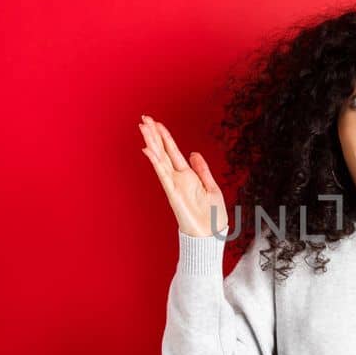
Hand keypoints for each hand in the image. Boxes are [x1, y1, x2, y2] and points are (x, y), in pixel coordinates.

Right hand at [139, 114, 227, 236]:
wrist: (212, 235)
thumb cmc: (213, 216)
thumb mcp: (211, 187)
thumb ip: (202, 170)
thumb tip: (194, 153)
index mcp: (188, 176)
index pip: (172, 152)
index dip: (165, 137)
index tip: (156, 123)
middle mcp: (178, 178)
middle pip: (163, 152)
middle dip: (154, 135)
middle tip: (144, 119)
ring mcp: (174, 185)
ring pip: (160, 159)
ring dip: (152, 142)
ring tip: (143, 127)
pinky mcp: (173, 193)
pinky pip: (163, 174)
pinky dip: (156, 161)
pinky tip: (148, 149)